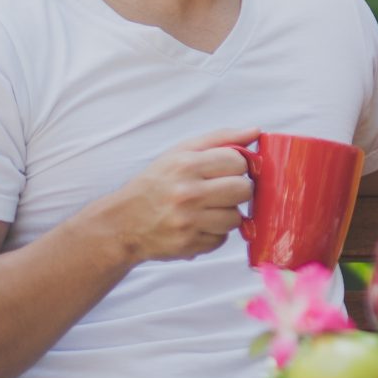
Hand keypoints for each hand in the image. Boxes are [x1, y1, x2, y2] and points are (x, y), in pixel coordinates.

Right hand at [99, 126, 257, 263]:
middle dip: (237, 190)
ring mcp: (188, 222)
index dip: (236, 166)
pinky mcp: (189, 245)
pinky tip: (197, 225)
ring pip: (236, 217)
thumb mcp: (180, 153)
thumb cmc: (155, 184)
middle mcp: (187, 193)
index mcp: (186, 165)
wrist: (121, 223)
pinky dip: (214, 233)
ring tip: (206, 209)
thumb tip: (256, 131)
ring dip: (226, 214)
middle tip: (221, 191)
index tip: (226, 170)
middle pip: (243, 190)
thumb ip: (220, 139)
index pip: (238, 162)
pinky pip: (221, 239)